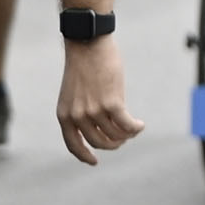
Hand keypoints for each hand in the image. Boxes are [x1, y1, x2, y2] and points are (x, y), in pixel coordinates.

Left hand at [57, 34, 140, 163]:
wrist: (87, 43)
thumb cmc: (83, 65)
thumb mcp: (74, 93)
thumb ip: (82, 111)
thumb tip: (104, 130)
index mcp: (64, 114)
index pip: (73, 144)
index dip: (85, 156)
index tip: (94, 161)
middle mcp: (77, 116)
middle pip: (99, 143)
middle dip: (114, 143)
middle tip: (123, 136)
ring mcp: (94, 111)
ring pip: (116, 135)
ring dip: (127, 134)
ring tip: (133, 126)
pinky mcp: (112, 104)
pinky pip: (127, 126)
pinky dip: (136, 128)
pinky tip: (140, 124)